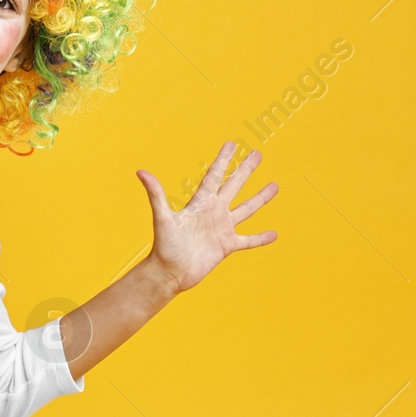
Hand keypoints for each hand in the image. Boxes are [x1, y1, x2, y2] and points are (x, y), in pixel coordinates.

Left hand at [137, 141, 278, 294]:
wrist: (169, 273)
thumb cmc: (164, 246)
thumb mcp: (162, 218)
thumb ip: (156, 194)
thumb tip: (140, 171)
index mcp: (200, 202)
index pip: (214, 175)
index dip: (223, 160)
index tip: (231, 144)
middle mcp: (213, 212)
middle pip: (233, 186)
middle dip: (245, 170)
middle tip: (257, 154)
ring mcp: (221, 228)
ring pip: (246, 209)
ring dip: (260, 198)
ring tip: (274, 186)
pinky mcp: (227, 246)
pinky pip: (248, 240)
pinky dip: (261, 238)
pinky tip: (274, 234)